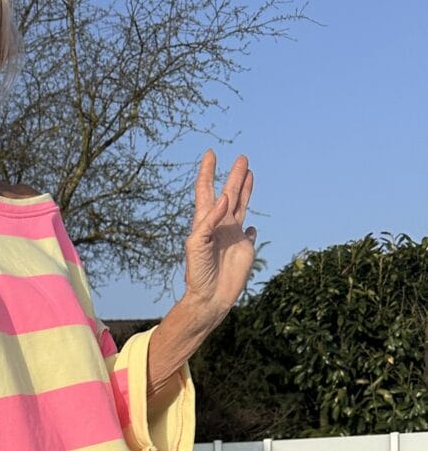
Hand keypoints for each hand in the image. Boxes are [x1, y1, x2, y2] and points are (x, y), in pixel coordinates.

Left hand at [181, 150, 257, 328]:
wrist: (209, 296)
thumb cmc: (198, 272)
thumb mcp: (197, 244)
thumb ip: (209, 221)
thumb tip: (224, 198)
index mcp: (205, 221)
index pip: (206, 190)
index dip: (208, 172)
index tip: (211, 154)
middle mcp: (220, 225)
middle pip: (229, 194)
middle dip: (234, 176)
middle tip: (242, 158)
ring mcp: (233, 236)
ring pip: (241, 206)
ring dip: (246, 190)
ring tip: (250, 173)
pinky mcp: (245, 248)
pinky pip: (250, 233)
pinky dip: (252, 227)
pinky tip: (252, 225)